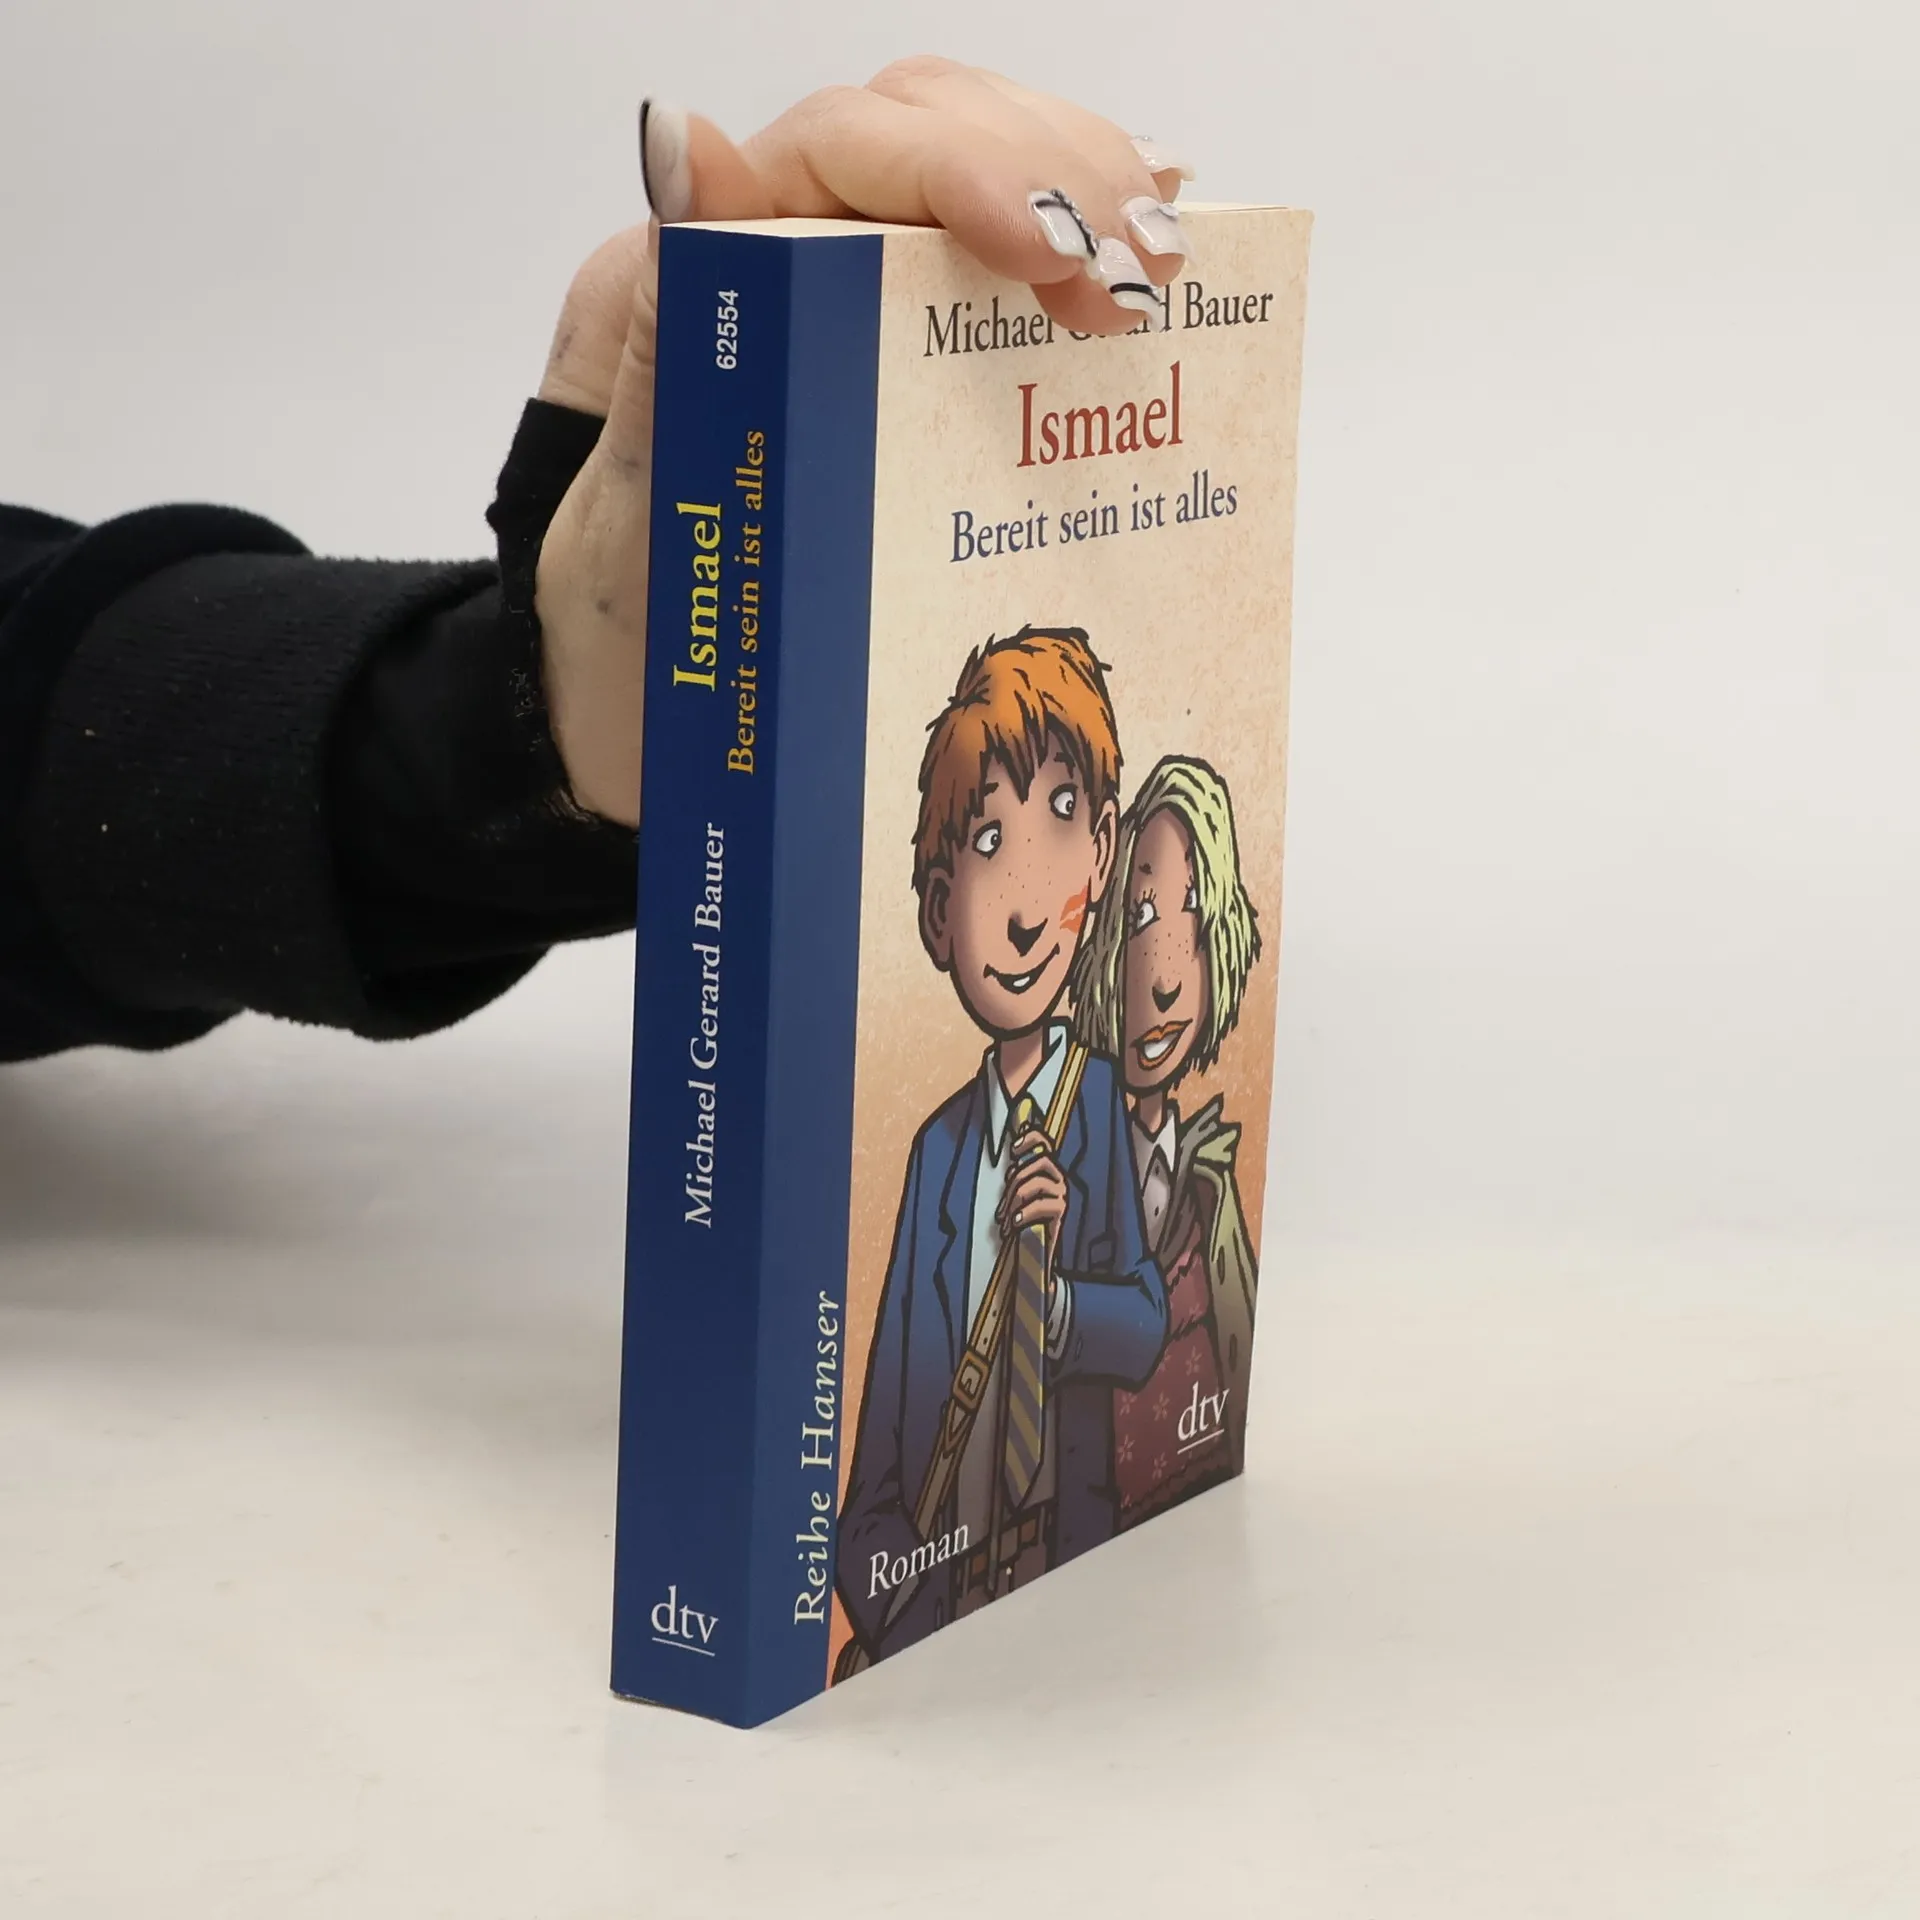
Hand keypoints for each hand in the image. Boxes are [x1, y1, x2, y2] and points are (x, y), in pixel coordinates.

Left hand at [530, 58, 1193, 825]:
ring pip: (974, 168)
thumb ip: (662, 338)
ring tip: (1162, 268)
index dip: (963, 169)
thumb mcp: (634, 505)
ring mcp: (838, 294)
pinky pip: (989, 253)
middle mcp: (769, 255)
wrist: (625, 715)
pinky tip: (1143, 239)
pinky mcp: (887, 347)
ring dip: (1084, 193)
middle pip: (931, 130)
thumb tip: (676, 139)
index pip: (847, 150)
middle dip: (1055, 179)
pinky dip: (1077, 230)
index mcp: (697, 274)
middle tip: (1143, 280)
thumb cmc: (625, 631)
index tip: (1050, 249)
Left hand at [998, 1127, 1069, 1236]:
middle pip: (1039, 1162)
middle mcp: (1058, 1178)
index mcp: (1047, 1170)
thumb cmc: (1026, 1221)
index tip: (1015, 1148)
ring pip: (1036, 1183)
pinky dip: (1024, 1213)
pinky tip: (1015, 1223)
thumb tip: (1012, 1161)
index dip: (1031, 1139)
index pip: (1045, 1143)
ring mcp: (1062, 1194)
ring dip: (1015, 1201)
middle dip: (1016, 1182)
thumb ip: (1019, 1177)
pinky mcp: (1062, 1211)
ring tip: (1007, 1220)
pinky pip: (1041, 1205)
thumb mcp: (1020, 1195)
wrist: (1035, 1252)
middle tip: (1003, 1207)